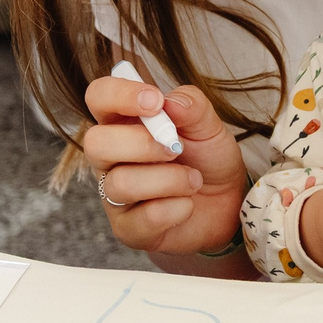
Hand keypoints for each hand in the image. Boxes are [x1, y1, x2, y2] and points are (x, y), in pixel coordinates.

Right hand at [82, 76, 243, 256]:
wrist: (227, 203)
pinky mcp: (128, 228)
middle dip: (141, 144)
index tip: (155, 102)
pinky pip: (145, 217)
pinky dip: (177, 208)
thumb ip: (192, 106)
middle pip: (95, 144)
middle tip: (175, 148)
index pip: (98, 97)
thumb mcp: (208, 126)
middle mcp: (110, 157)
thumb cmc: (207, 158)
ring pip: (122, 184)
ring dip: (170, 180)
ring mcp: (115, 195)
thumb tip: (170, 103)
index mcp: (122, 122)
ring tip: (193, 180)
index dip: (119, 95)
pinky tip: (186, 205)